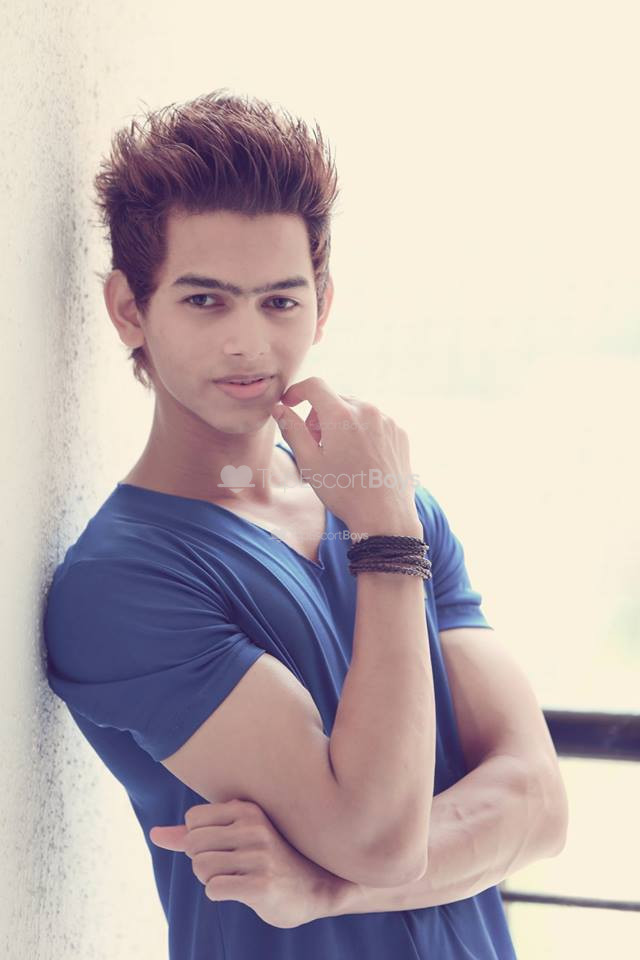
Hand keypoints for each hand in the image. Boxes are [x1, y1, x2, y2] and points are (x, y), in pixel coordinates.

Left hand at [149, 799, 338, 927]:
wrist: (316, 887)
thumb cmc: (268, 858)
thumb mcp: (234, 837)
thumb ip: (191, 835)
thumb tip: (153, 834)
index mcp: (247, 808)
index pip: (193, 820)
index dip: (200, 839)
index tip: (225, 846)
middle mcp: (254, 827)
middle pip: (193, 844)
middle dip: (203, 861)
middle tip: (230, 866)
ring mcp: (259, 855)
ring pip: (201, 867)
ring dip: (212, 879)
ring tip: (237, 878)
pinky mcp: (261, 885)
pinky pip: (213, 889)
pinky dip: (220, 894)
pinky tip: (243, 891)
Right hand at [271, 377, 420, 533]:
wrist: (385, 517)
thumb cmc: (344, 492)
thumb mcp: (309, 462)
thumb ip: (292, 430)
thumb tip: (280, 409)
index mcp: (341, 415)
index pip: (314, 386)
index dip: (297, 391)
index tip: (290, 403)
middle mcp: (367, 411)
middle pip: (335, 400)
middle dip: (320, 416)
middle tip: (317, 446)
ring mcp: (387, 421)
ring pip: (355, 411)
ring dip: (342, 424)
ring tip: (340, 455)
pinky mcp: (400, 433)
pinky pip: (375, 422)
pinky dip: (362, 432)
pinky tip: (361, 459)